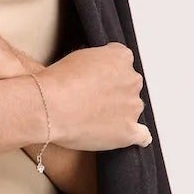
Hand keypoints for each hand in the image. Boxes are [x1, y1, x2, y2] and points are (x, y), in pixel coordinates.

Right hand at [34, 44, 151, 152]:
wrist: (51, 106)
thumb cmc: (59, 82)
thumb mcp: (79, 56)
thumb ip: (98, 62)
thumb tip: (98, 73)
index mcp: (121, 57)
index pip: (122, 61)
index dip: (108, 72)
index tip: (98, 79)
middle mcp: (132, 80)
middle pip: (130, 85)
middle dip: (115, 92)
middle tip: (93, 100)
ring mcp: (132, 107)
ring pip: (132, 109)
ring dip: (120, 113)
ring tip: (95, 119)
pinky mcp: (128, 131)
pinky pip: (142, 136)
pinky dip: (137, 137)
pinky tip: (127, 135)